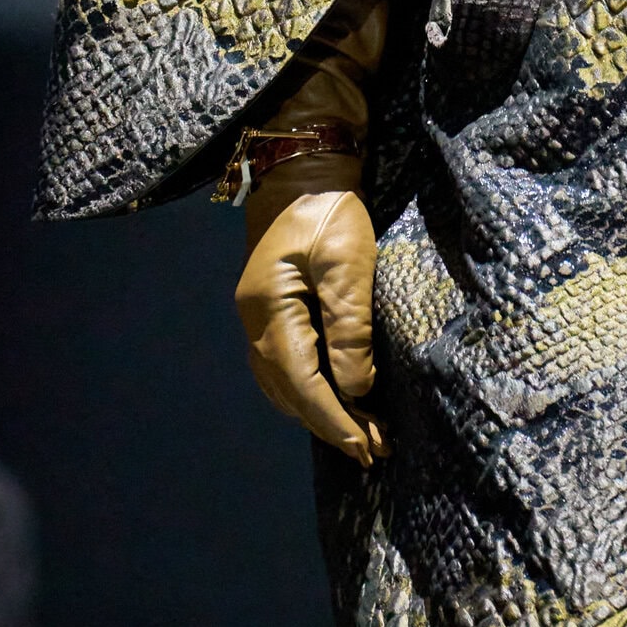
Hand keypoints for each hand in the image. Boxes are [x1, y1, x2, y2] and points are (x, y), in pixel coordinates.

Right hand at [234, 167, 385, 466]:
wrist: (303, 173)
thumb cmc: (329, 211)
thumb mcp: (347, 264)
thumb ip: (350, 327)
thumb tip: (356, 388)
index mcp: (268, 311)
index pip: (302, 382)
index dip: (334, 418)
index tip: (366, 444)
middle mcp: (254, 323)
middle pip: (290, 393)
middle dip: (331, 426)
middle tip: (373, 453)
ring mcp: (257, 319)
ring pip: (284, 386)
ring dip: (320, 415)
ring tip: (360, 438)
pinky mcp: (271, 313)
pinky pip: (284, 369)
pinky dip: (308, 394)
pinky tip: (333, 403)